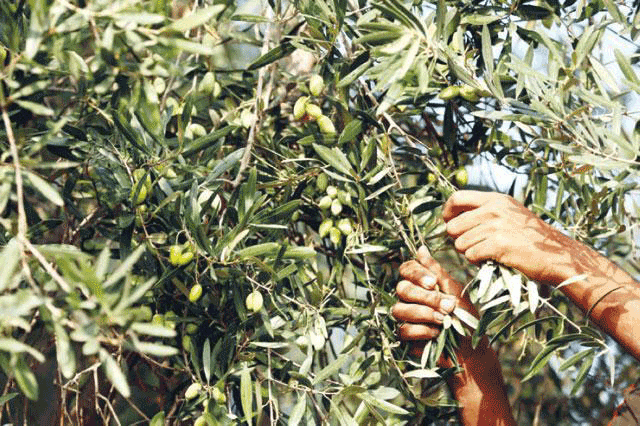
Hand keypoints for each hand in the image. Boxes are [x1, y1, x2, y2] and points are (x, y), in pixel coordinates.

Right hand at [393, 246, 516, 425]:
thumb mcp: (455, 291)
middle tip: (447, 306)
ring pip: (399, 309)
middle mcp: (410, 298)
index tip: (433, 283)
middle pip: (402, 288)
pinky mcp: (404, 337)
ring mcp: (405, 317)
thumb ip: (437, 272)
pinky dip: (422, 331)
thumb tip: (420, 248)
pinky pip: (403, 329)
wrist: (472, 352)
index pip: (406, 270)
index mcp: (422, 284)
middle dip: (426, 298)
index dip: (416, 274)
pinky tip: (436, 334)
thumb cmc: (467, 319)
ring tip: (444, 321)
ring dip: (424, 314)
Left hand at [443, 190, 590, 285]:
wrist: (556, 254)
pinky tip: (492, 259)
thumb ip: (486, 210)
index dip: (447, 212)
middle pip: (453, 226)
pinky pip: (471, 255)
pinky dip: (477, 261)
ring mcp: (496, 226)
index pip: (456, 198)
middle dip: (459, 239)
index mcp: (495, 199)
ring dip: (469, 252)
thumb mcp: (510, 213)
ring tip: (487, 252)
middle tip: (474, 245)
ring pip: (460, 243)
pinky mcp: (498, 245)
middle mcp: (494, 209)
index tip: (448, 222)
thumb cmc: (531, 237)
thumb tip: (454, 216)